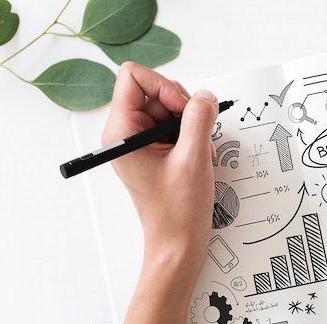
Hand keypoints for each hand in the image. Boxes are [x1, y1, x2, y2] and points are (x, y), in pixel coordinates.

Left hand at [101, 62, 218, 323]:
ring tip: (197, 152)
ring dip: (191, 124)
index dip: (164, 85)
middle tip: (195, 135)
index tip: (183, 109)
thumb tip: (205, 95)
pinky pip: (175, 126)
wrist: (178, 244)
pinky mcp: (154, 151)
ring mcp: (140, 142)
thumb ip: (199, 119)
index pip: (134, 77)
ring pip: (169, 107)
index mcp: (121, 132)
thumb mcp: (193, 158)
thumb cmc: (178, 210)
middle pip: (156, 90)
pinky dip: (191, 135)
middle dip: (182, 107)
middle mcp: (126, 133)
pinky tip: (197, 157)